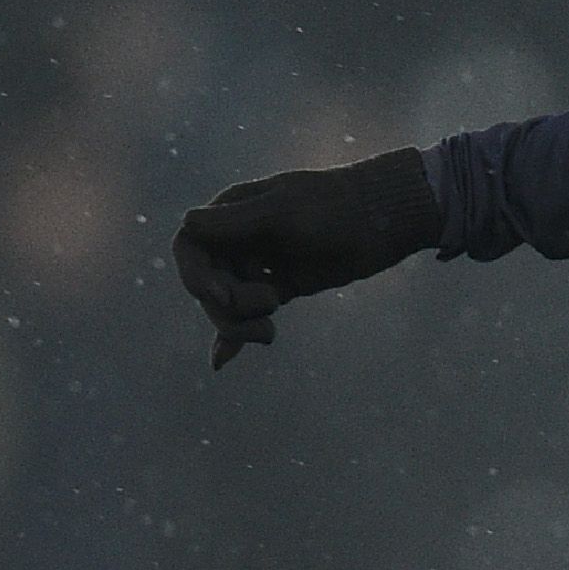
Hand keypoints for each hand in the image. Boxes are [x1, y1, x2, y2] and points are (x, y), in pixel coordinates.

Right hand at [172, 147, 439, 367]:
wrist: (382, 219)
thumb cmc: (334, 207)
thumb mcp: (283, 213)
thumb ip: (235, 223)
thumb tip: (186, 223)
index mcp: (230, 213)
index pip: (189, 247)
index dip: (196, 276)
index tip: (220, 295)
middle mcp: (238, 239)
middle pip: (208, 285)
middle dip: (230, 306)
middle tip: (272, 304)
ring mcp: (259, 265)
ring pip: (229, 306)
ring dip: (241, 325)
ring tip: (271, 333)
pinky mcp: (281, 286)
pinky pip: (250, 314)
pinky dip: (236, 336)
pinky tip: (221, 361)